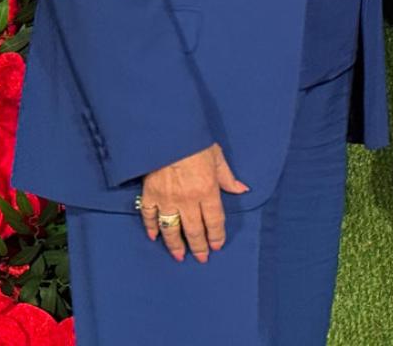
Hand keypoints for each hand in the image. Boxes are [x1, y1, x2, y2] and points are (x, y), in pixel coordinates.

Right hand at [139, 143, 248, 261]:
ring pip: (171, 229)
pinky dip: (151, 228)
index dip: (216, 236)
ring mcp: (167, 199)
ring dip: (175, 245)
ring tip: (179, 256)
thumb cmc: (195, 143)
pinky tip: (154, 237)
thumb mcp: (218, 157)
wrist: (168, 133)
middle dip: (198, 247)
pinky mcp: (150, 194)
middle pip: (194, 230)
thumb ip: (228, 177)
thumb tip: (242, 190)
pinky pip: (150, 216)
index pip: (214, 221)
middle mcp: (188, 200)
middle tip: (201, 258)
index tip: (217, 246)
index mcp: (207, 190)